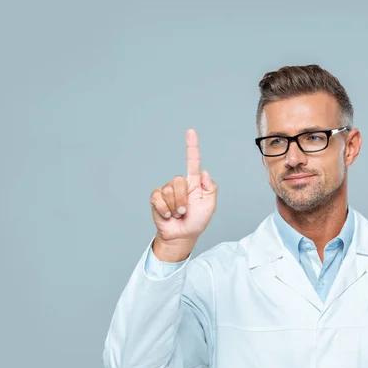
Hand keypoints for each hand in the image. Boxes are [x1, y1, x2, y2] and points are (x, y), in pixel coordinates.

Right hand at [150, 129, 216, 250]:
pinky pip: (158, 198)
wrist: (182, 235)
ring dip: (174, 207)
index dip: (191, 146)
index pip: (192, 161)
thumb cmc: (197, 220)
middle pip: (178, 180)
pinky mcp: (156, 198)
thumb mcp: (210, 205)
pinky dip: (164, 209)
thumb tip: (205, 172)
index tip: (190, 132)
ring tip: (177, 214)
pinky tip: (167, 215)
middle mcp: (180, 184)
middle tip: (185, 211)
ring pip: (168, 190)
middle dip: (182, 199)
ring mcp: (167, 190)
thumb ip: (210, 188)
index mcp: (194, 183)